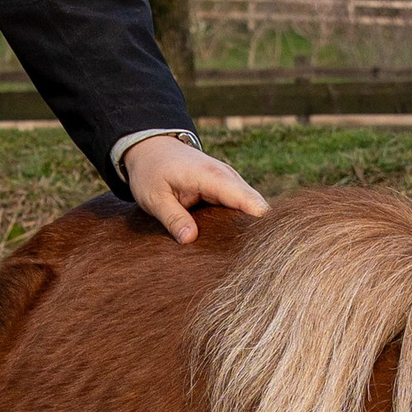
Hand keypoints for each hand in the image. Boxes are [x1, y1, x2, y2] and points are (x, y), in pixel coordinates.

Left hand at [123, 135, 268, 244]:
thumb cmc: (151, 171)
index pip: (248, 201)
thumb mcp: (154, 197)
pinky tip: (234, 246)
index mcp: (213, 177)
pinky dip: (240, 224)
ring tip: (245, 258)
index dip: (259, 225)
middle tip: (251, 263)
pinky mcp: (227, 190)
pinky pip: (242, 208)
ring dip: (249, 230)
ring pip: (251, 209)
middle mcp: (228, 177)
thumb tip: (190, 239)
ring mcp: (230, 182)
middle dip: (256, 233)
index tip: (261, 251)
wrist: (152, 148)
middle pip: (257, 207)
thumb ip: (172, 218)